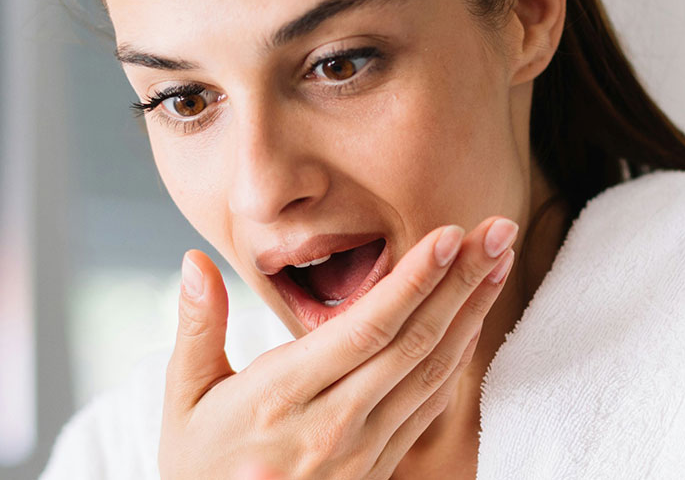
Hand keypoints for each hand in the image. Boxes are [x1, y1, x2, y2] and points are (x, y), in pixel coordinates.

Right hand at [158, 216, 518, 478]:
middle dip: (462, 281)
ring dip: (472, 313)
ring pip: (432, 373)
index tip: (450, 234)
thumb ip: (198, 328)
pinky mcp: (380, 467)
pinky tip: (473, 320)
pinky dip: (458, 359)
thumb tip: (193, 261)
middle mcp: (332, 425)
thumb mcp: (184, 400)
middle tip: (499, 229)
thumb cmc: (200, 469)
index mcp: (281, 398)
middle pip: (413, 343)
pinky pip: (429, 407)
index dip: (413, 281)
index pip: (364, 329)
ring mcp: (363, 451)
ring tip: (500, 261)